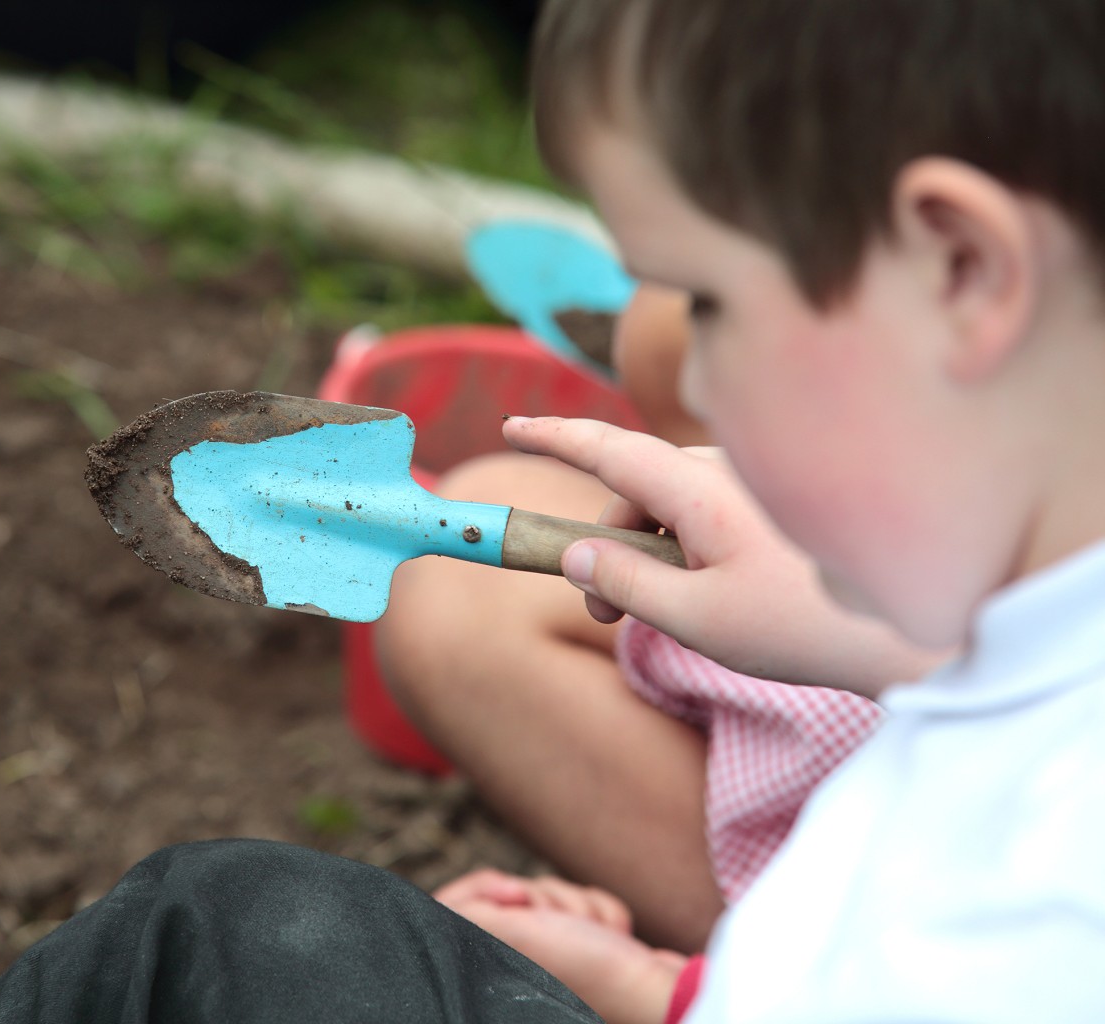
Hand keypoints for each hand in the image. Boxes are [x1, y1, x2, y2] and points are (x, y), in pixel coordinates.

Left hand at [434, 869, 683, 1023]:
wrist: (660, 992)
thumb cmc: (587, 969)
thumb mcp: (512, 935)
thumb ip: (466, 915)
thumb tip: (434, 906)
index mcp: (485, 971)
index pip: (449, 909)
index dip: (479, 891)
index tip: (512, 897)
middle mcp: (512, 970)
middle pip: (499, 896)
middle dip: (535, 895)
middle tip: (549, 916)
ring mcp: (551, 960)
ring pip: (543, 893)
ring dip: (571, 904)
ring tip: (589, 933)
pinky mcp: (587, 949)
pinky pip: (579, 903)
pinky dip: (598, 911)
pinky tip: (613, 935)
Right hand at [503, 417, 947, 694]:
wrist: (914, 635)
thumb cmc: (805, 626)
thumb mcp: (697, 618)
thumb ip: (624, 582)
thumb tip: (575, 555)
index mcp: (700, 487)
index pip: (607, 448)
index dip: (553, 437)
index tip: (510, 427)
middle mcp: (725, 471)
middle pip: (635, 489)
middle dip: (604, 544)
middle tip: (604, 620)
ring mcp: (754, 483)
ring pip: (671, 505)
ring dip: (647, 553)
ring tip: (664, 620)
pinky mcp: (775, 504)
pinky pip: (707, 512)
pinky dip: (686, 549)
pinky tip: (713, 601)